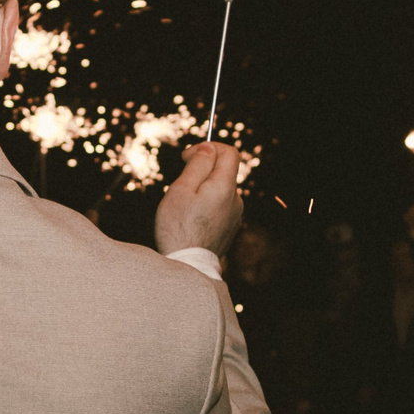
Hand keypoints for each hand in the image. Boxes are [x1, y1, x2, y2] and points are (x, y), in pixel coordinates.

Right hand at [156, 142, 243, 257]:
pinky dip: (206, 203)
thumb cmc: (178, 228)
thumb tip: (209, 147)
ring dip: (202, 188)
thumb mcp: (181, 189)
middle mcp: (236, 199)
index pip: (230, 152)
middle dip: (201, 169)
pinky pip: (219, 205)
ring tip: (183, 206)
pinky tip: (190, 219)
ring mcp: (235, 214)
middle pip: (223, 170)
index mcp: (225, 187)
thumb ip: (198, 165)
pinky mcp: (229, 227)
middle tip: (180, 184)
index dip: (208, 147)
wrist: (188, 266)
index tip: (187, 157)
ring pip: (219, 188)